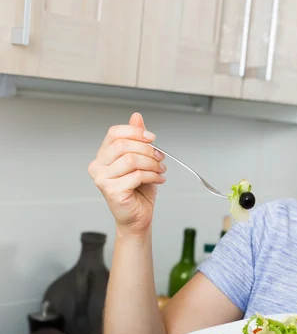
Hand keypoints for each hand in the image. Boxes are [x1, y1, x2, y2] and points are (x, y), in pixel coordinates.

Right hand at [88, 113, 165, 234]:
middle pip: (123, 145)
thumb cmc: (138, 190)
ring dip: (152, 163)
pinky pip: (136, 175)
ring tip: (160, 170)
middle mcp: (98, 166)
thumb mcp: (141, 160)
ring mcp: (102, 179)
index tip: (152, 138)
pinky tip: (158, 179)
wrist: (138, 216)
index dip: (135, 132)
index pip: (115, 133)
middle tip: (160, 157)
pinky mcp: (112, 191)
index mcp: (103, 155)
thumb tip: (136, 117)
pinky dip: (152, 175)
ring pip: (132, 160)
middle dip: (148, 150)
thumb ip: (137, 139)